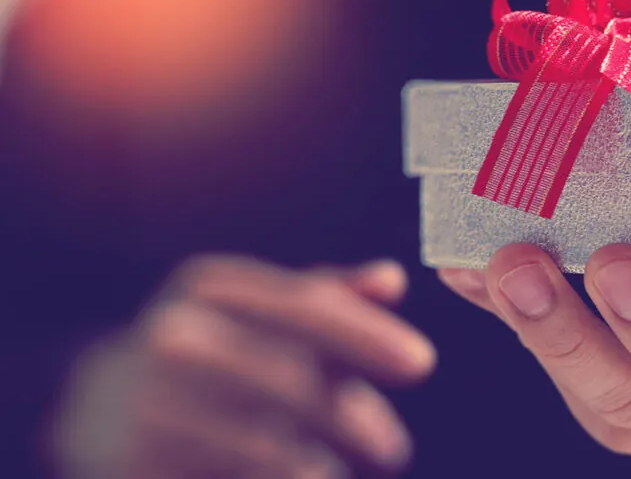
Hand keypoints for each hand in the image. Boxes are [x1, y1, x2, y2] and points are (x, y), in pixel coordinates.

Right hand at [54, 256, 435, 478]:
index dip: (366, 335)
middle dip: (352, 417)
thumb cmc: (212, 348)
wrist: (98, 406)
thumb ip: (331, 297)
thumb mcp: (263, 310)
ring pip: (261, 445)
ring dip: (318, 467)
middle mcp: (174, 336)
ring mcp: (145, 405)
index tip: (423, 362)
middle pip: (287, 379)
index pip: (304, 306)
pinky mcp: (133, 466)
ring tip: (339, 476)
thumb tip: (392, 280)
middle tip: (396, 449)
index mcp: (212, 286)